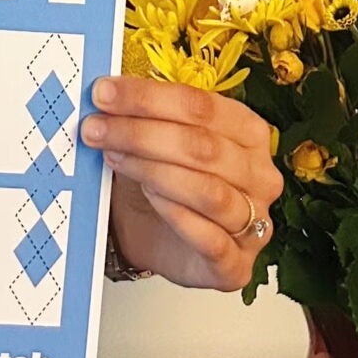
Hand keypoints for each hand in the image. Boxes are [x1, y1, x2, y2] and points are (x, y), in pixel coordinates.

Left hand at [83, 76, 282, 291]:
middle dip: (142, 133)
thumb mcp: (159, 138)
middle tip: (97, 128)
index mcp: (249, 132)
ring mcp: (255, 222)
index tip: (105, 93)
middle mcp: (260, 176)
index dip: (149, 97)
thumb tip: (106, 92)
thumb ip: (144, 114)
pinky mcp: (237, 265)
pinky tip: (147, 196)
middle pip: (203, 146)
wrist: (157, 237)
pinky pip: (210, 238)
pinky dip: (175, 214)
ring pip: (207, 190)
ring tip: (114, 158)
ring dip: (152, 170)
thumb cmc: (164, 180)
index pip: (202, 106)